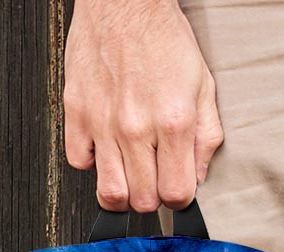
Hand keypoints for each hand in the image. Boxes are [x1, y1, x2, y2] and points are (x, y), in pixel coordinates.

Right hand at [63, 0, 224, 212]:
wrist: (124, 1)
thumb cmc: (163, 39)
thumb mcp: (203, 87)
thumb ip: (206, 137)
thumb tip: (199, 176)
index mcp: (173, 123)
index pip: (176, 194)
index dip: (179, 199)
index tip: (176, 188)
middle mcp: (137, 127)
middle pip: (143, 201)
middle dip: (152, 197)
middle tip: (154, 179)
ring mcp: (103, 122)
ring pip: (110, 192)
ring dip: (123, 192)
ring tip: (130, 175)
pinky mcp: (76, 111)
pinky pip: (78, 162)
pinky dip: (92, 163)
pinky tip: (106, 149)